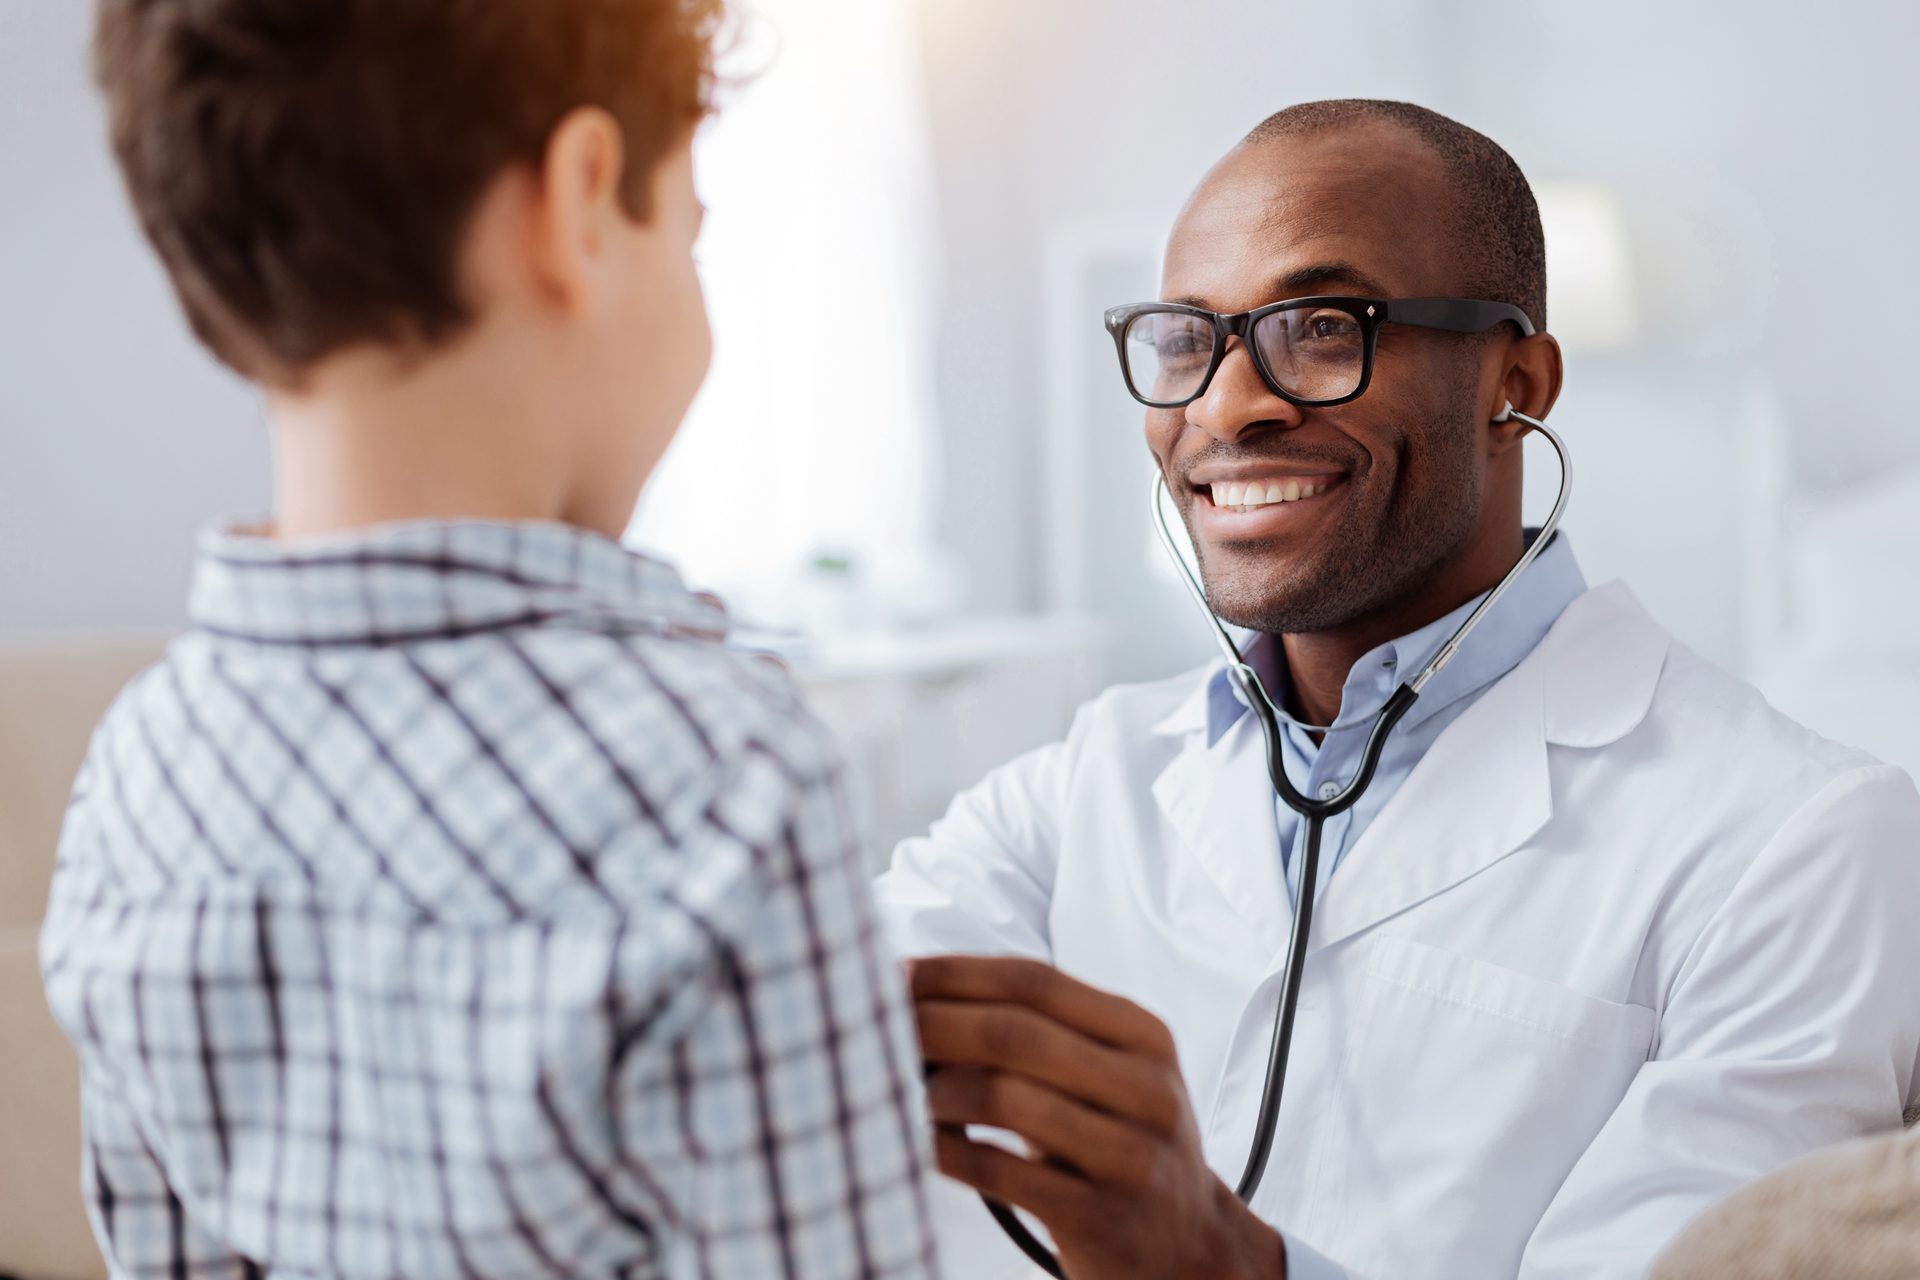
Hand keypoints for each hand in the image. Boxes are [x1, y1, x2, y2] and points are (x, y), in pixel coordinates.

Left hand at [910, 955, 1287, 1279]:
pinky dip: (945, 1150)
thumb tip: (921, 993)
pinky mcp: (1099, 1216)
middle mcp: (1145, 1087)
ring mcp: (1127, 1154)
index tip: (893, 973)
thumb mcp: (1109, 1074)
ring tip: (905, 1090)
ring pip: (1003, 1097)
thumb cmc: (1123, 1142)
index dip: (954, 972)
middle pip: (1013, 1032)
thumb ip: (1040, 1032)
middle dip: (931, 1022)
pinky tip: (920, 1142)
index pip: (1033, 980)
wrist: (1190, 1246)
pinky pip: (999, 1172)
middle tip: (876, 1025)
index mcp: (1142, 1035)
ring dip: (936, 1089)